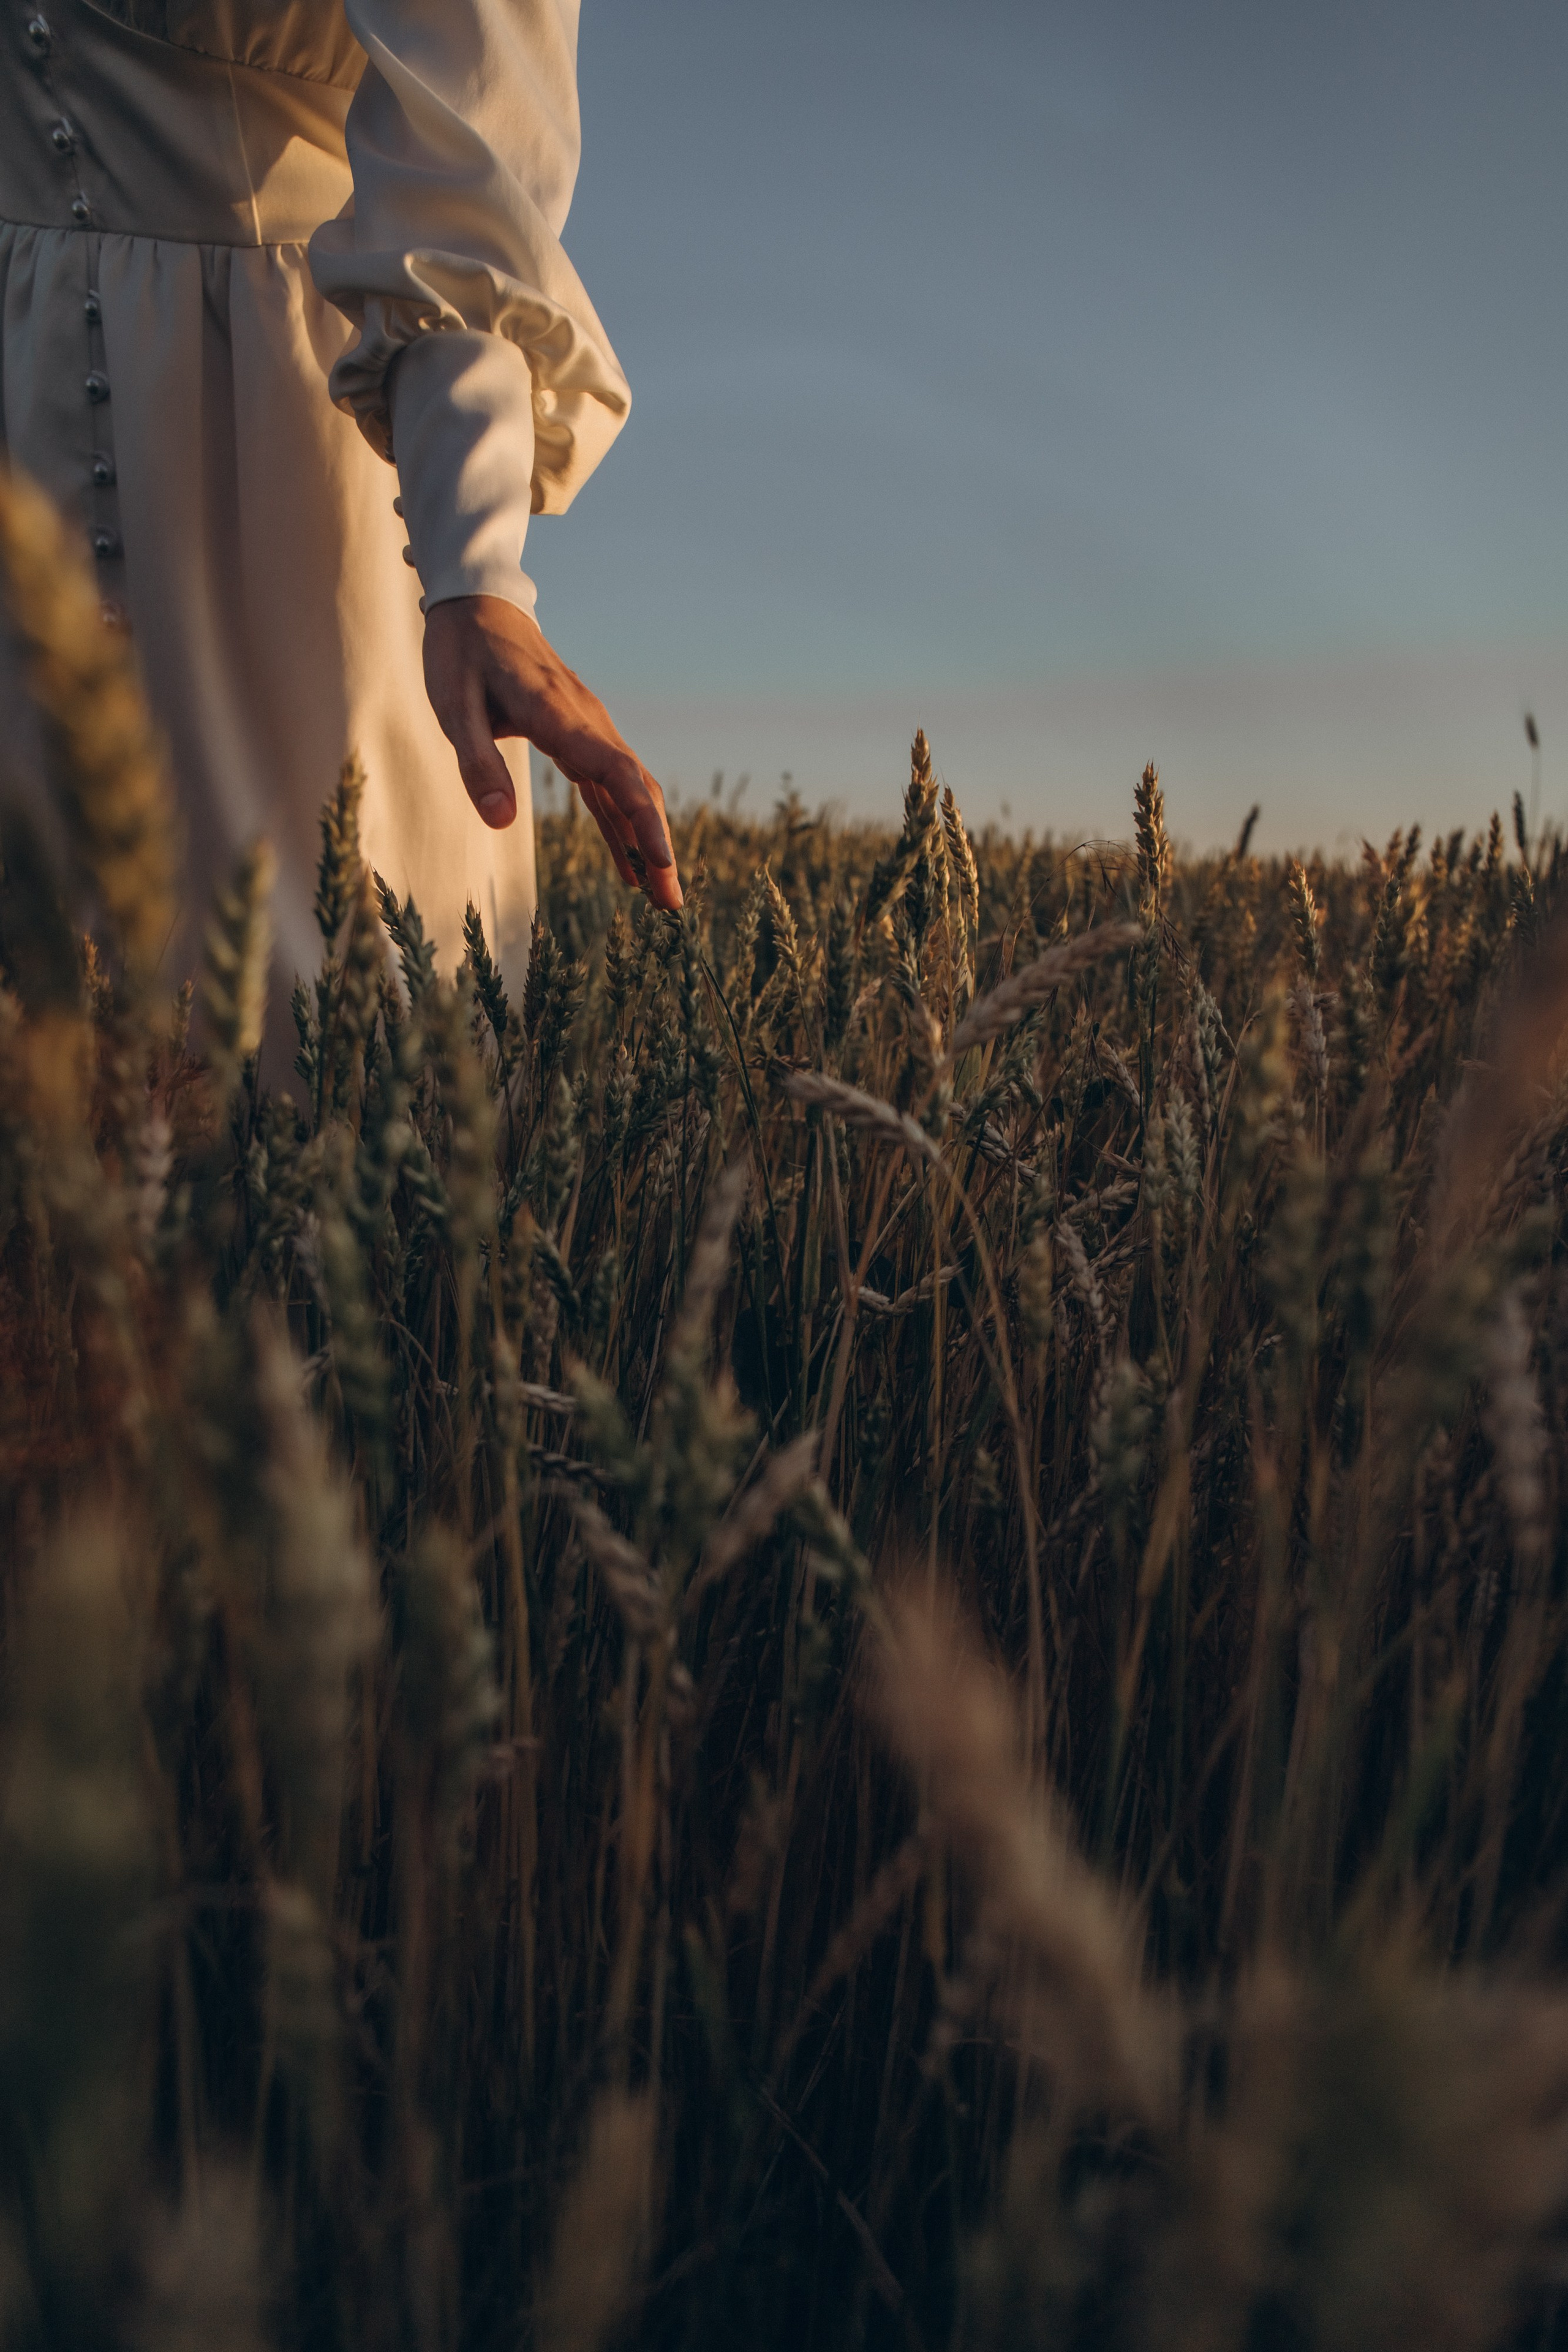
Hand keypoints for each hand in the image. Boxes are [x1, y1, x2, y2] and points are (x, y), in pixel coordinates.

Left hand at [422, 594, 681, 911]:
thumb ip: (477, 764)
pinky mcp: (580, 735)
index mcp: (558, 714)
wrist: (477, 604)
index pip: (616, 773)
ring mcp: (589, 728)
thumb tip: (500, 822)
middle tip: (672, 905)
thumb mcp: (453, 708)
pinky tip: (630, 866)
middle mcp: (587, 721)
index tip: (660, 864)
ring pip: (630, 791)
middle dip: (657, 848)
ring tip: (661, 899)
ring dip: (646, 843)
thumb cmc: (461, 653)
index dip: (642, 821)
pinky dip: (623, 826)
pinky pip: (609, 786)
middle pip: (636, 789)